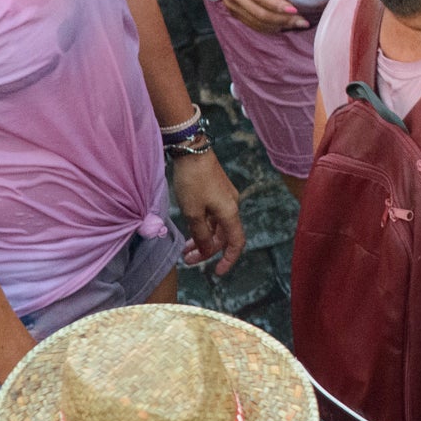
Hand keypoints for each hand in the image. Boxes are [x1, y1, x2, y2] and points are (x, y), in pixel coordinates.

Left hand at [170, 151, 243, 275]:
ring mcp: (224, 197)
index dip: (228, 260)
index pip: (236, 243)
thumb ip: (201, 234)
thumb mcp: (193, 212)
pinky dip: (202, 225)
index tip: (217, 272)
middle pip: (223, 236)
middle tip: (187, 259)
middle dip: (206, 250)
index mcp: (230, 213)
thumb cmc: (193, 180)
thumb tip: (207, 249)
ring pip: (216, 226)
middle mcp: (231, 206)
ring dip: (202, 238)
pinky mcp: (216, 190)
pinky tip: (189, 229)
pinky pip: (212, 215)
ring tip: (184, 249)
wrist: (192, 149)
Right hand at [202, 0, 305, 34]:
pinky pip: (249, 23)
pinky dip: (266, 27)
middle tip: (302, 21)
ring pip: (255, 21)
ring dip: (277, 26)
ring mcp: (229, 2)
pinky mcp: (230, 8)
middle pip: (258, 13)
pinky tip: (281, 26)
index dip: (277, 5)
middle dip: (282, 20)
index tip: (295, 9)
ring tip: (296, 24)